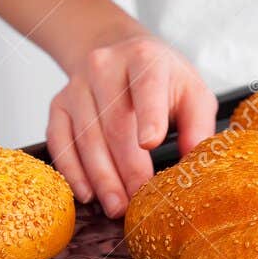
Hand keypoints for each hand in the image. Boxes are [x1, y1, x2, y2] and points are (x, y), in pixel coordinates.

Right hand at [47, 30, 217, 216]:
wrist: (118, 53)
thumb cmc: (160, 78)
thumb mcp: (191, 89)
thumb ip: (198, 122)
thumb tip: (195, 160)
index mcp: (145, 57)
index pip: (146, 86)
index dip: (148, 116)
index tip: (151, 143)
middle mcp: (106, 66)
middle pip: (114, 123)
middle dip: (126, 168)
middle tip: (137, 202)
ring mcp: (78, 85)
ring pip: (86, 137)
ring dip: (101, 177)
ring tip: (117, 206)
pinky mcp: (58, 104)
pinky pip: (60, 142)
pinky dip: (72, 171)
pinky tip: (88, 193)